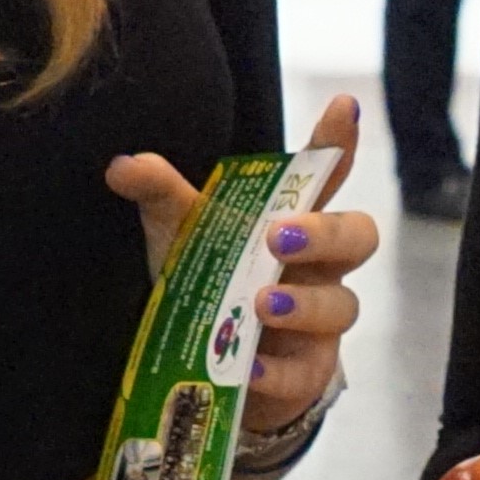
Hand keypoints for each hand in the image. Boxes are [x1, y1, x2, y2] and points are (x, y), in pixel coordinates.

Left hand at [104, 97, 372, 450]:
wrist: (205, 369)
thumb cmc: (208, 285)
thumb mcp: (180, 235)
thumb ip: (159, 194)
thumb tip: (121, 166)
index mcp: (294, 220)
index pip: (326, 174)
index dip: (338, 143)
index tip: (342, 106)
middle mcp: (318, 266)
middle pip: (358, 237)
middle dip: (326, 234)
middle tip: (279, 237)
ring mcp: (319, 321)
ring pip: (342, 306)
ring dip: (303, 305)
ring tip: (258, 305)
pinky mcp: (307, 372)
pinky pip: (307, 372)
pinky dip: (279, 370)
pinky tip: (250, 367)